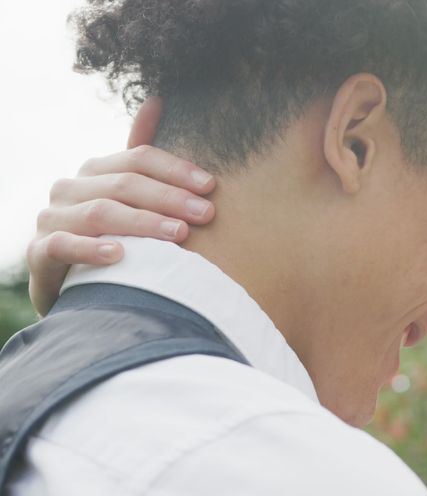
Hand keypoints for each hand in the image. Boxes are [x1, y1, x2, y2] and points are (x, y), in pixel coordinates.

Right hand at [27, 97, 217, 314]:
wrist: (73, 288)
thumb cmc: (111, 237)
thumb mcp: (127, 196)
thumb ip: (141, 157)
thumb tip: (157, 99)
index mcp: (95, 171)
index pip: (138, 158)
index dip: (176, 170)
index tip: (211, 186)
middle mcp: (70, 188)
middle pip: (124, 184)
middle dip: (169, 197)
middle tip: (206, 214)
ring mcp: (52, 218)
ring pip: (100, 213)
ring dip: (144, 223)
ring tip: (180, 234)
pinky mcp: (39, 252)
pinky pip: (64, 245)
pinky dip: (92, 248)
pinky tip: (121, 255)